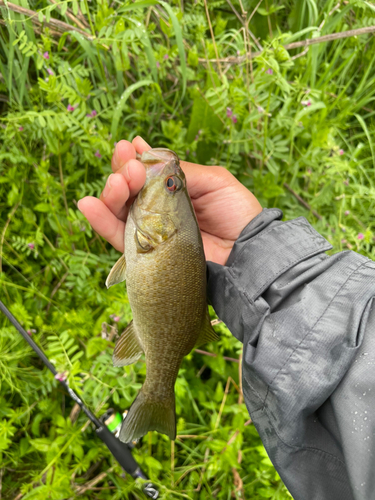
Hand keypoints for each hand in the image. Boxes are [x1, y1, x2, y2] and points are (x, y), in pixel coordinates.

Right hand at [77, 137, 261, 264]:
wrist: (248, 252)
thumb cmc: (237, 214)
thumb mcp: (214, 181)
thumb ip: (180, 171)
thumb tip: (148, 158)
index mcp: (174, 190)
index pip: (146, 173)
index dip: (134, 158)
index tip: (128, 145)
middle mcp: (159, 210)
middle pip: (129, 190)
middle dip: (123, 173)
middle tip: (127, 166)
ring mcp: (152, 232)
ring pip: (120, 211)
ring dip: (111, 194)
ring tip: (115, 183)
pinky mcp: (147, 256)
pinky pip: (119, 238)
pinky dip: (101, 221)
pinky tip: (88, 204)